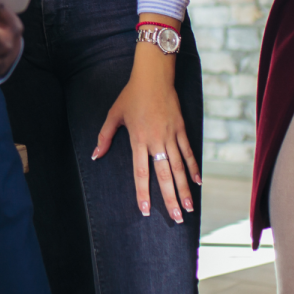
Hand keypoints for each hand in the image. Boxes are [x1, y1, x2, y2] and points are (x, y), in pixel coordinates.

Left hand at [92, 35, 200, 222]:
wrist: (154, 75)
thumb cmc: (132, 95)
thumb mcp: (114, 114)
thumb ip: (105, 137)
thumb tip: (95, 155)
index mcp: (138, 139)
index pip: (140, 172)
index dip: (143, 193)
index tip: (146, 210)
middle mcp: (156, 140)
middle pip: (164, 175)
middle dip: (170, 199)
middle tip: (176, 218)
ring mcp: (171, 135)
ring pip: (179, 167)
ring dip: (184, 189)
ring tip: (189, 207)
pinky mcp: (181, 128)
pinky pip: (188, 151)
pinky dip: (193, 167)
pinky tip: (198, 182)